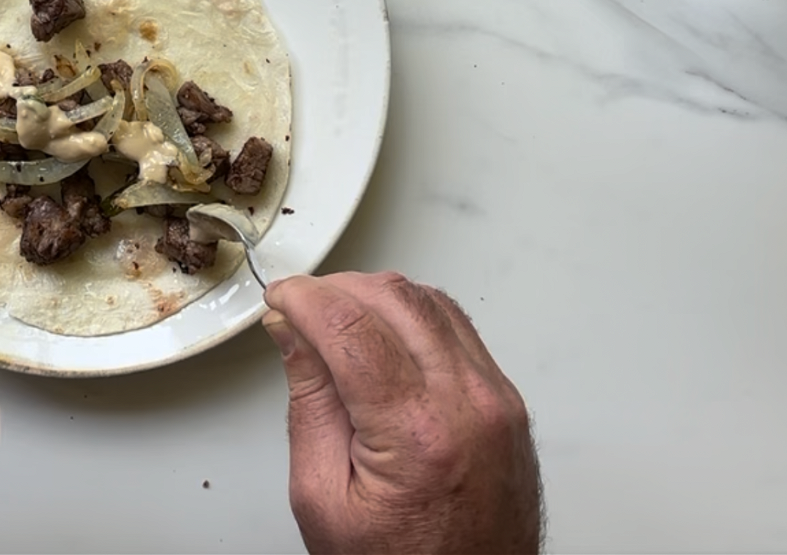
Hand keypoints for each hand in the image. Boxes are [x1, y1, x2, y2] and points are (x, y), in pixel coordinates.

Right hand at [263, 272, 540, 554]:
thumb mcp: (322, 497)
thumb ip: (309, 403)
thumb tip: (292, 331)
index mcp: (417, 434)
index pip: (351, 326)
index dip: (305, 298)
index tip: (280, 298)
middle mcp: (468, 406)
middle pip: (395, 299)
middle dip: (337, 289)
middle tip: (299, 309)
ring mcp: (496, 399)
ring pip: (430, 302)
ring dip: (374, 296)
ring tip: (335, 323)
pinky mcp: (506, 400)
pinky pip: (457, 328)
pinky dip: (412, 317)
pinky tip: (381, 335)